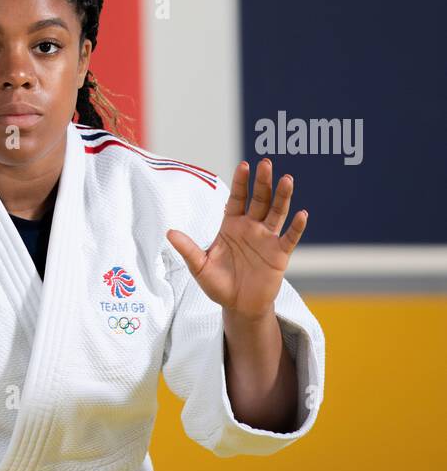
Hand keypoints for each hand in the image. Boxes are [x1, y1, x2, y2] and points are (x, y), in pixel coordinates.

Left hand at [165, 158, 307, 318]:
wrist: (239, 307)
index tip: (244, 165)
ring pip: (276, 213)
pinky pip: (289, 238)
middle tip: (266, 163)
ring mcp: (267, 239)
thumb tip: (169, 232)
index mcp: (232, 225)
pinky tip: (302, 214)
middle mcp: (251, 227)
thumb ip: (188, 249)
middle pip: (259, 199)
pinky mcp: (279, 254)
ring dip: (282, 196)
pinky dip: (296, 226)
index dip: (241, 182)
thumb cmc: (219, 285)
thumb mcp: (200, 267)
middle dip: (263, 182)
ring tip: (287, 179)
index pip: (237, 198)